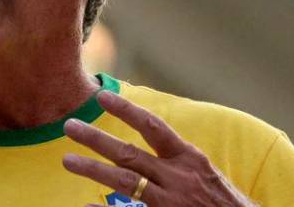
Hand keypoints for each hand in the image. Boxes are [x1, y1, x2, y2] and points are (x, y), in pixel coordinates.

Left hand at [63, 91, 254, 206]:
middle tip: (69, 126)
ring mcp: (170, 203)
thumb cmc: (226, 204)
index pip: (153, 127)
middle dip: (96, 139)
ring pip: (124, 182)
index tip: (101, 96)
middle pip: (129, 154)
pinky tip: (85, 205)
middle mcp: (178, 177)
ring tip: (67, 160)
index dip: (126, 110)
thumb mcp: (206, 174)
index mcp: (190, 158)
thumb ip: (178, 159)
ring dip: (92, 169)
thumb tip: (151, 138)